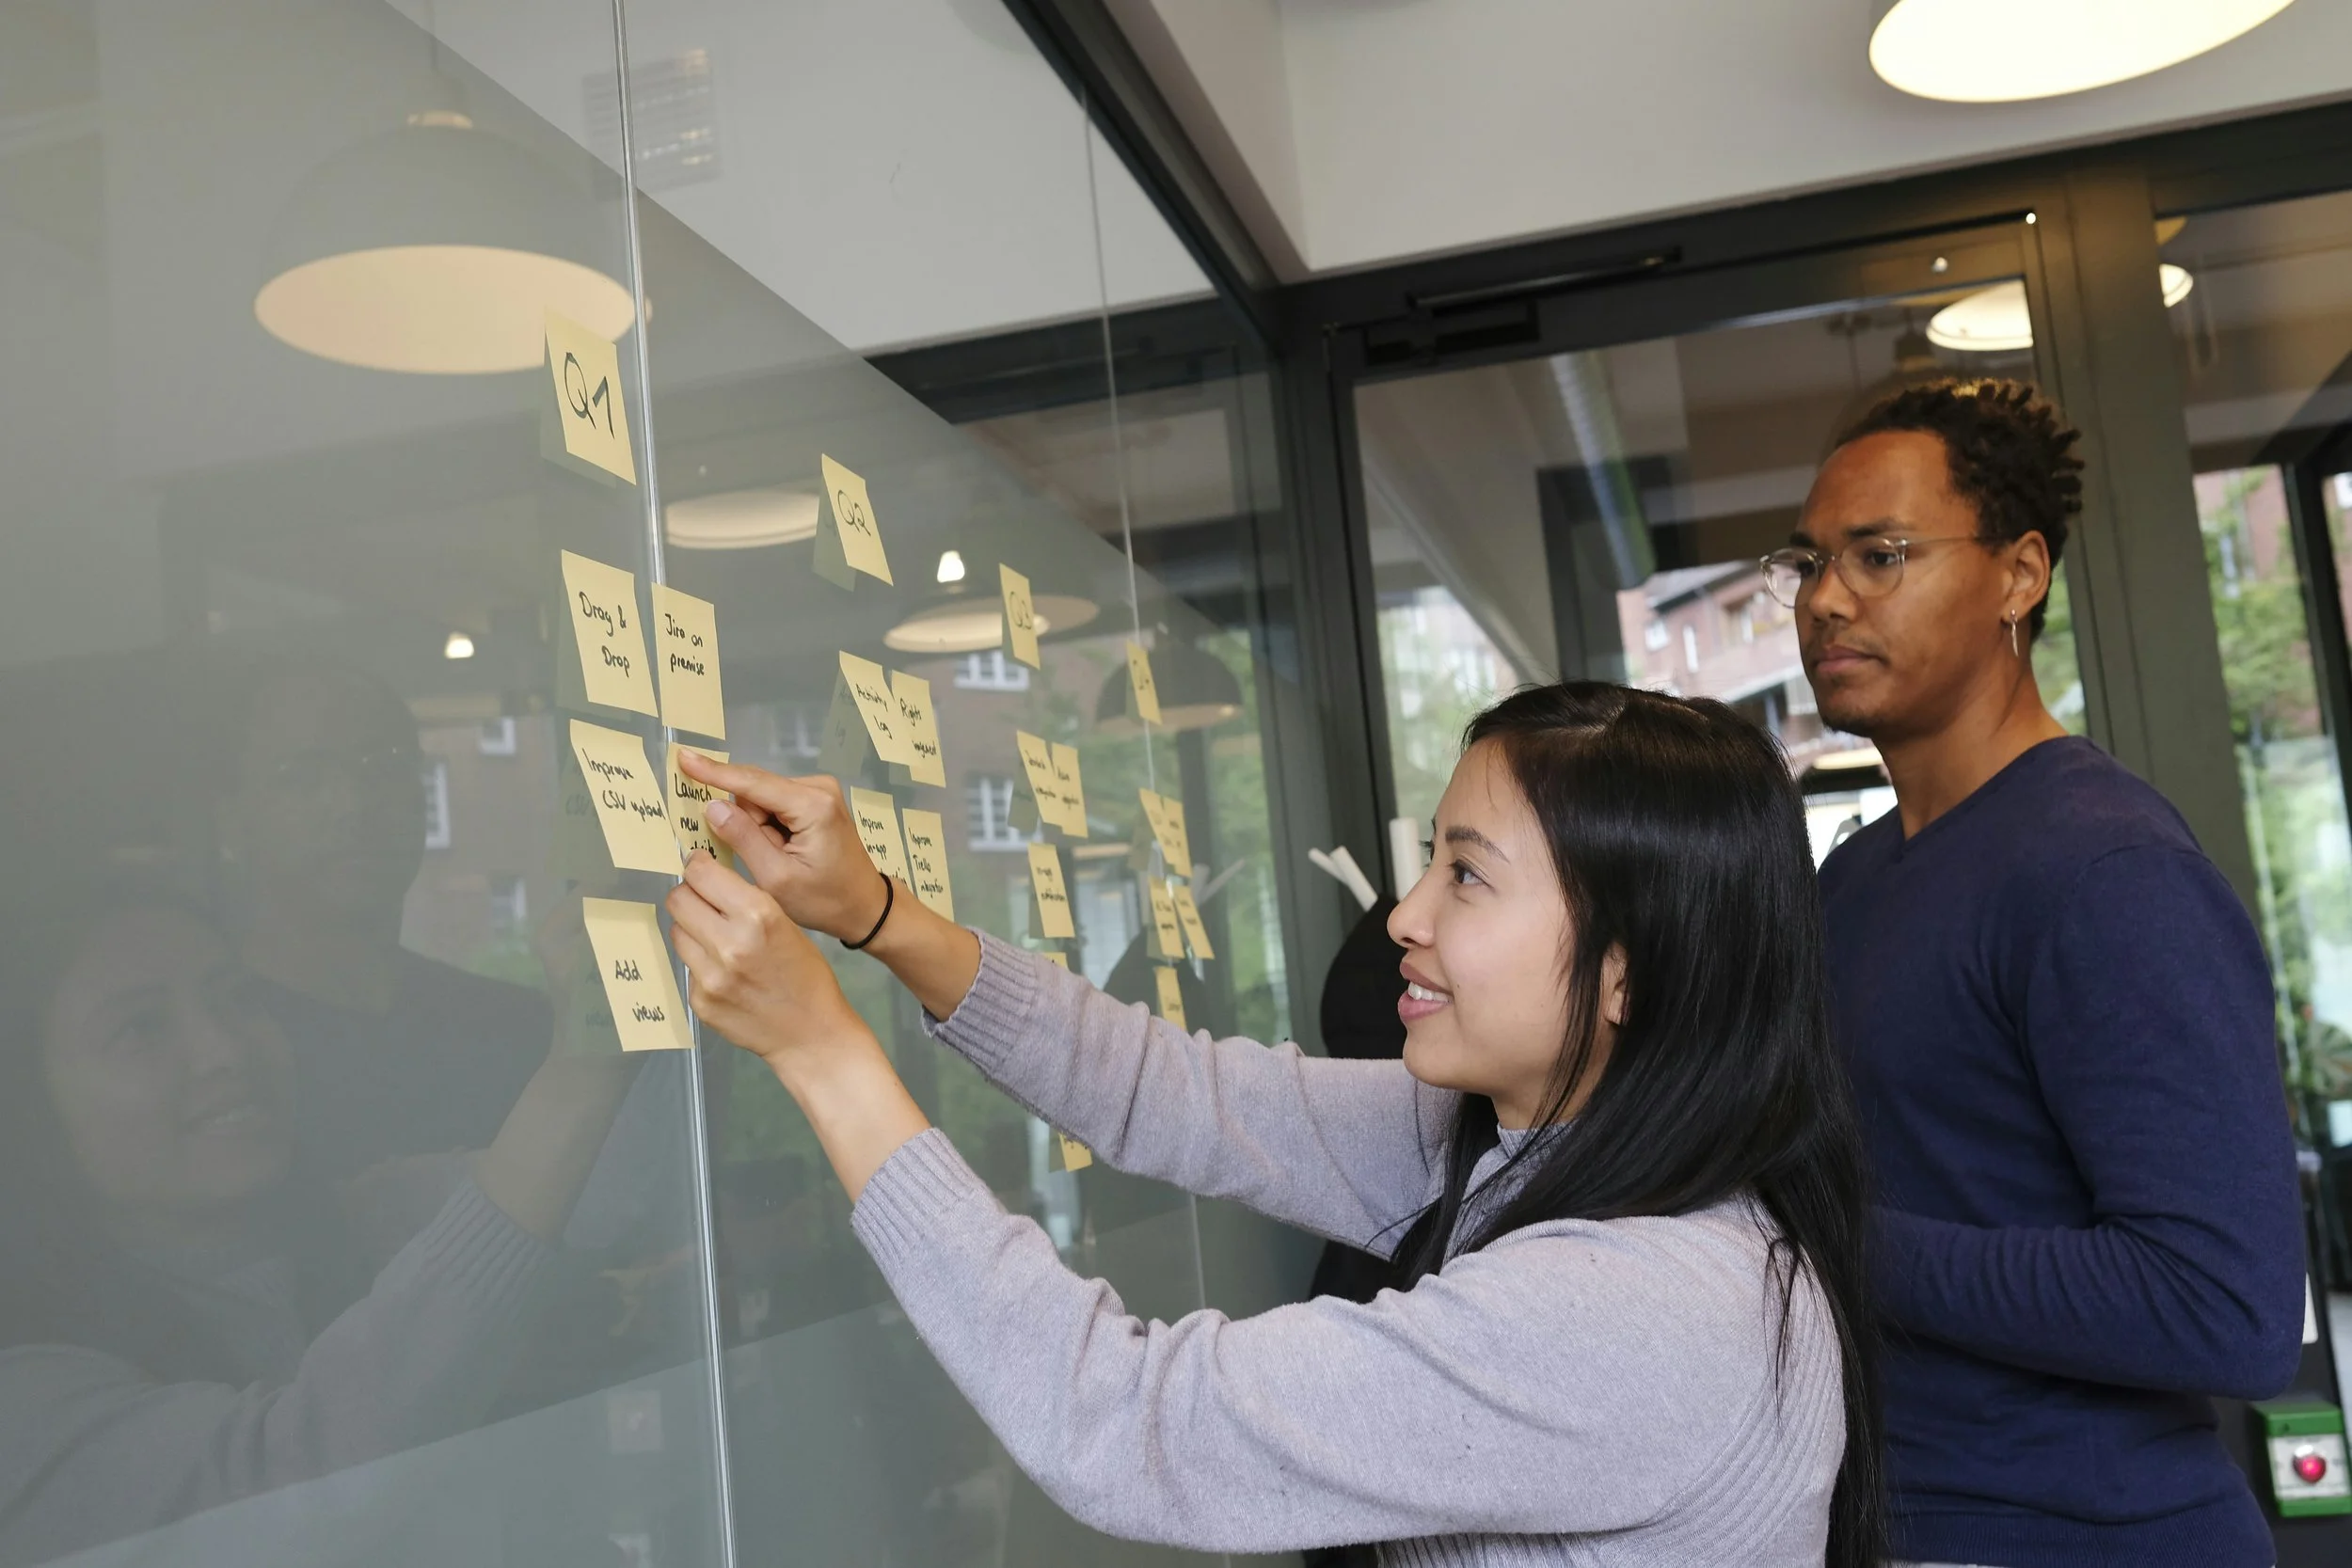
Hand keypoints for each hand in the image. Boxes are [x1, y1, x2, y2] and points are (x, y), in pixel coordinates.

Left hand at [664, 849, 873, 1080]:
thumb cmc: (807, 975)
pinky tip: (725, 975)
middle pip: (678, 900)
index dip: (697, 866)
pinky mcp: (700, 1002)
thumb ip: (746, 903)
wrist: (812, 1034)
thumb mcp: (787, 925)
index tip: (699, 867)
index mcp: (758, 916)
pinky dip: (700, 964)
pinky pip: (687, 968)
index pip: (701, 874)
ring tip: (716, 941)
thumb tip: (706, 881)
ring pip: (677, 933)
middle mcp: (729, 943)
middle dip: (689, 896)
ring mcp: (710, 976)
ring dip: (691, 930)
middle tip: (703, 903)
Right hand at [676, 752, 888, 943]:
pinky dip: (768, 826)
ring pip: (762, 799)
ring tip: (777, 859)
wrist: (864, 905)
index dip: (714, 772)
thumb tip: (712, 805)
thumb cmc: (823, 899)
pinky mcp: (816, 799)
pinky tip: (781, 850)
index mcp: (811, 805)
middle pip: (755, 791)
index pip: (752, 783)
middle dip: (745, 822)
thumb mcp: (776, 878)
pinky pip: (774, 804)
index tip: (684, 758)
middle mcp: (817, 787)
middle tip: (763, 859)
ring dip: (757, 828)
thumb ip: (743, 839)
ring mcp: (819, 791)